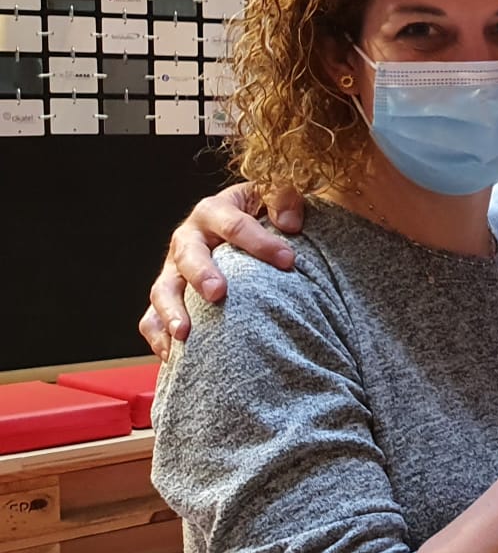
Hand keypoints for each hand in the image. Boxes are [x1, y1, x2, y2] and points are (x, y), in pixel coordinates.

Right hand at [140, 183, 305, 357]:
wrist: (241, 230)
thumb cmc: (261, 213)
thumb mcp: (273, 196)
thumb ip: (284, 199)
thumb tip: (291, 223)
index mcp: (215, 210)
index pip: (235, 225)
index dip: (261, 242)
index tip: (289, 261)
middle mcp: (189, 239)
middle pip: (189, 255)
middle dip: (201, 274)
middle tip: (218, 294)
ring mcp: (174, 269)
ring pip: (164, 289)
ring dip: (172, 311)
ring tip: (185, 333)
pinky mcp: (169, 296)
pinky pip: (152, 318)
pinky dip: (158, 337)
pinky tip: (173, 355)